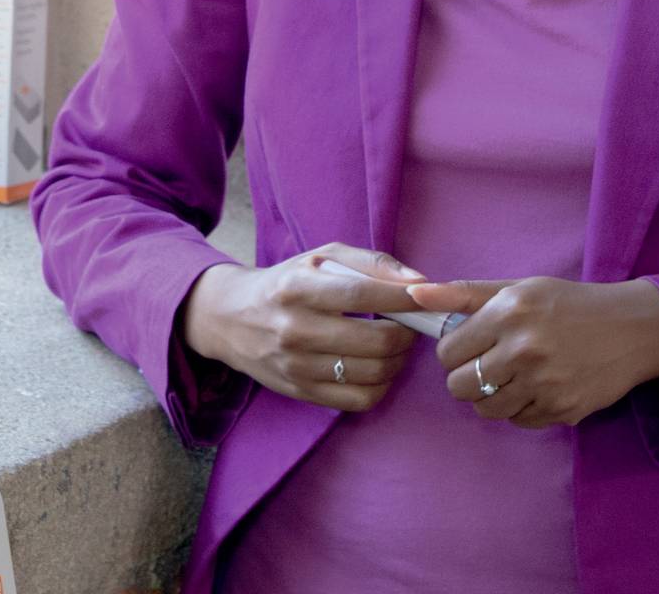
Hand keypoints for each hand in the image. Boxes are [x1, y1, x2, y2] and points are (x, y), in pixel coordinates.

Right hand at [179, 244, 429, 414]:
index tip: (427, 297)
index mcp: (298, 288)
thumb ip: (371, 263)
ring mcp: (297, 366)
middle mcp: (294, 329)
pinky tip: (380, 368)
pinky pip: (358, 400)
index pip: (362, 295)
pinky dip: (381, 386)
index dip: (404, 299)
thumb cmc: (286, 282)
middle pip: (374, 341)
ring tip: (398, 345)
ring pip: (371, 374)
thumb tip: (420, 281)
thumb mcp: (320, 258)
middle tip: (413, 325)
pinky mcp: (300, 393)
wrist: (231, 319)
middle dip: (408, 334)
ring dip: (398, 360)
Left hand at [414, 276, 658, 428]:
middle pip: (459, 387)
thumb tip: (413, 295)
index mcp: (509, 313)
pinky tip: (538, 386)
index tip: (470, 346)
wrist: (632, 329)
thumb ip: (463, 293)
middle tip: (488, 364)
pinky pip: (518, 421)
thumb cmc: (569, 304)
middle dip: (466, 378)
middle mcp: (524, 349)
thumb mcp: (519, 288)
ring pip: (486, 409)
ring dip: (492, 396)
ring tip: (513, 376)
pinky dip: (521, 408)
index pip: (447, 352)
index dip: (453, 351)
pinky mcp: (562, 410)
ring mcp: (544, 384)